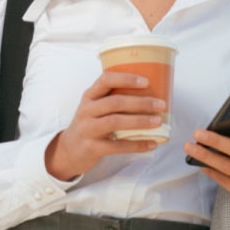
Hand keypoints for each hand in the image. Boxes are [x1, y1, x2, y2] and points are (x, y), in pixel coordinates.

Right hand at [44, 72, 164, 180]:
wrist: (69, 150)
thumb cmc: (89, 125)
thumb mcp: (94, 108)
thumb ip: (113, 100)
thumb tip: (151, 95)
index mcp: (89, 96)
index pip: (105, 80)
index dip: (126, 79)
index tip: (146, 81)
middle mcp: (87, 110)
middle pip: (115, 102)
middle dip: (140, 102)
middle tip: (160, 105)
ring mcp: (88, 129)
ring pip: (115, 122)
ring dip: (139, 121)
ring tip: (158, 122)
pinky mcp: (92, 147)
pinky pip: (117, 146)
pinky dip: (136, 145)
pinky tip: (151, 143)